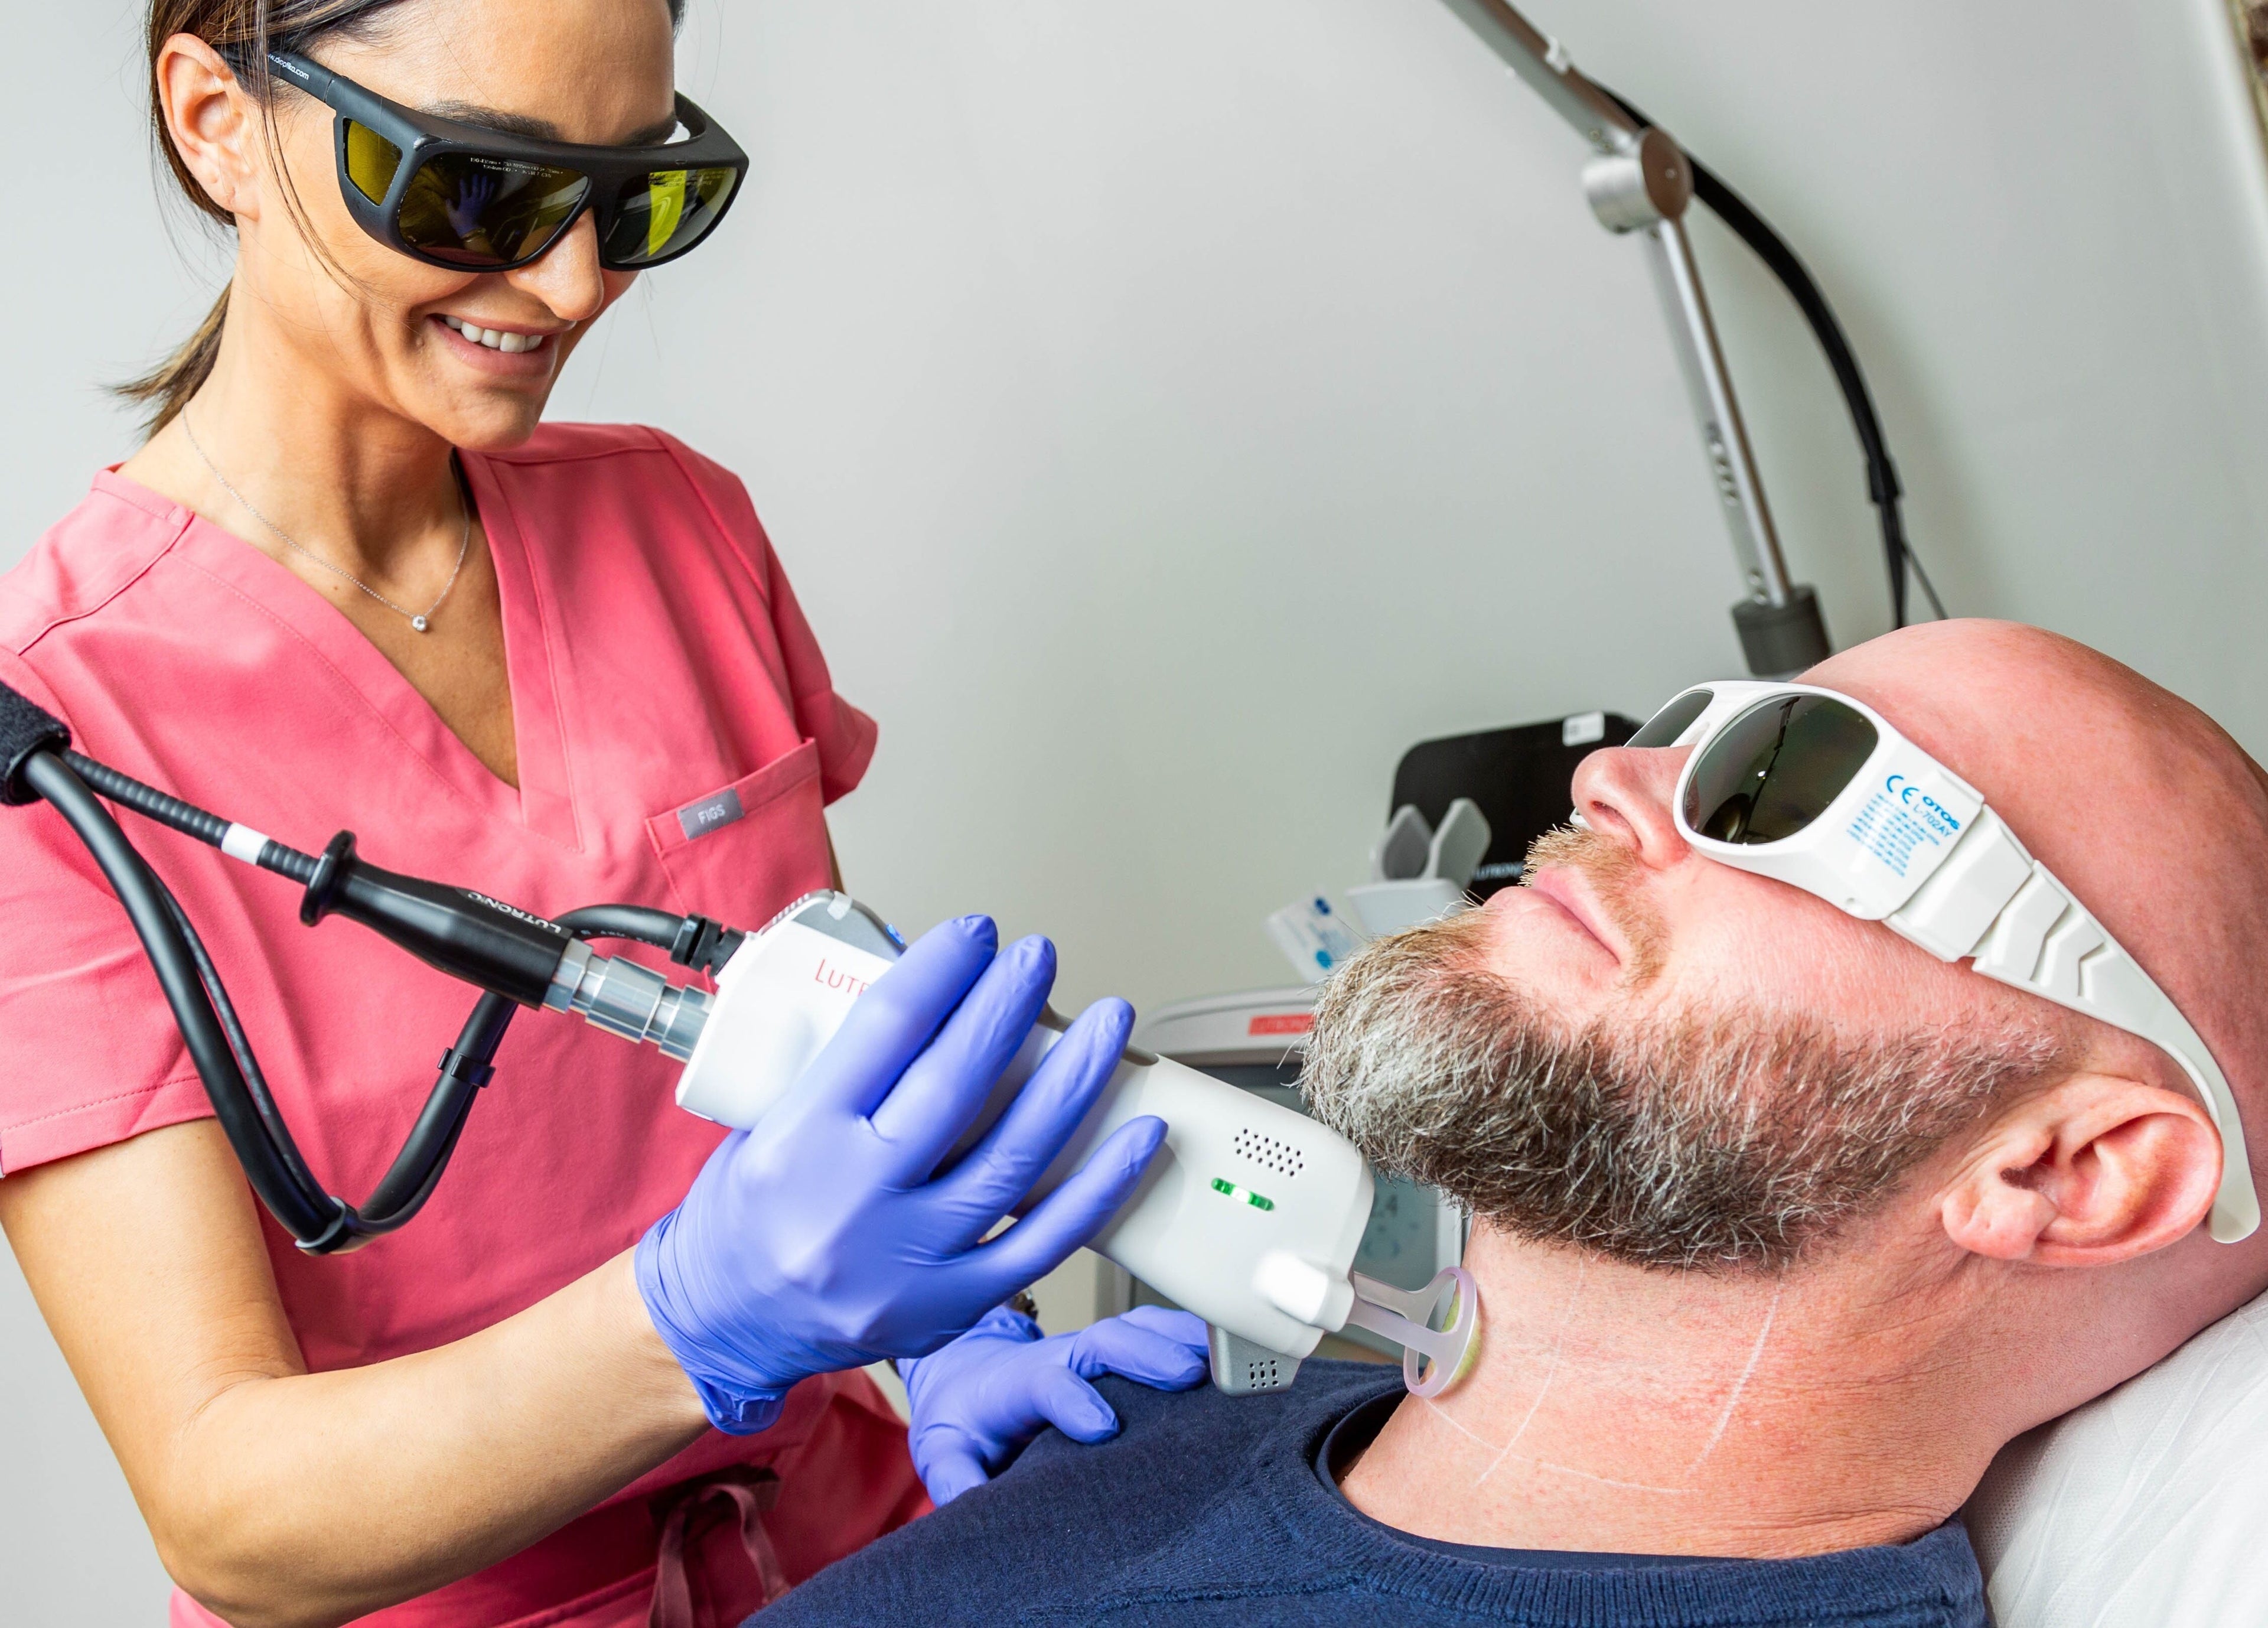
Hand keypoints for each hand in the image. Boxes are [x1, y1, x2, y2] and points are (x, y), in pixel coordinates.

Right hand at [636, 916, 1164, 1432]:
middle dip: (1007, 1008)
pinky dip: (1100, 1186)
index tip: (975, 934)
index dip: (940, 971)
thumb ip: (843, 1064)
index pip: (884, 1031)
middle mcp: (852, 1202)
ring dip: (1072, 1082)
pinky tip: (1138, 1135)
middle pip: (955, 1085)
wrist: (725, 1323)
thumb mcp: (768, 1120)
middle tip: (1040, 957)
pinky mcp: (950, 1306)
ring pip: (1013, 1159)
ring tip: (1107, 1024)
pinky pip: (1044, 1240)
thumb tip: (929, 987)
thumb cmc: (747, 1211)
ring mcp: (906, 1262)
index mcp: (798, 1141)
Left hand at [898, 1303, 1210, 1503]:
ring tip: (1226, 1355)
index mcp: (1013, 1383)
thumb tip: (967, 1502)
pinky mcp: (1117, 1351)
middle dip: (1145, 1353)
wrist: (967, 1375)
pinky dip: (1193, 1334)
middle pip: (1102, 1341)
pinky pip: (1157, 1331)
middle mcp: (1058, 1355)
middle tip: (1188, 1374)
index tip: (1101, 1428)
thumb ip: (952, 1474)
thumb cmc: (964, 1420)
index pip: (1043, 1381)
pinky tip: (1228, 1346)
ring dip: (1180, 1337)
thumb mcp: (942, 1451)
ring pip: (1137, 1328)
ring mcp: (1091, 1348)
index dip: (1071, 1398)